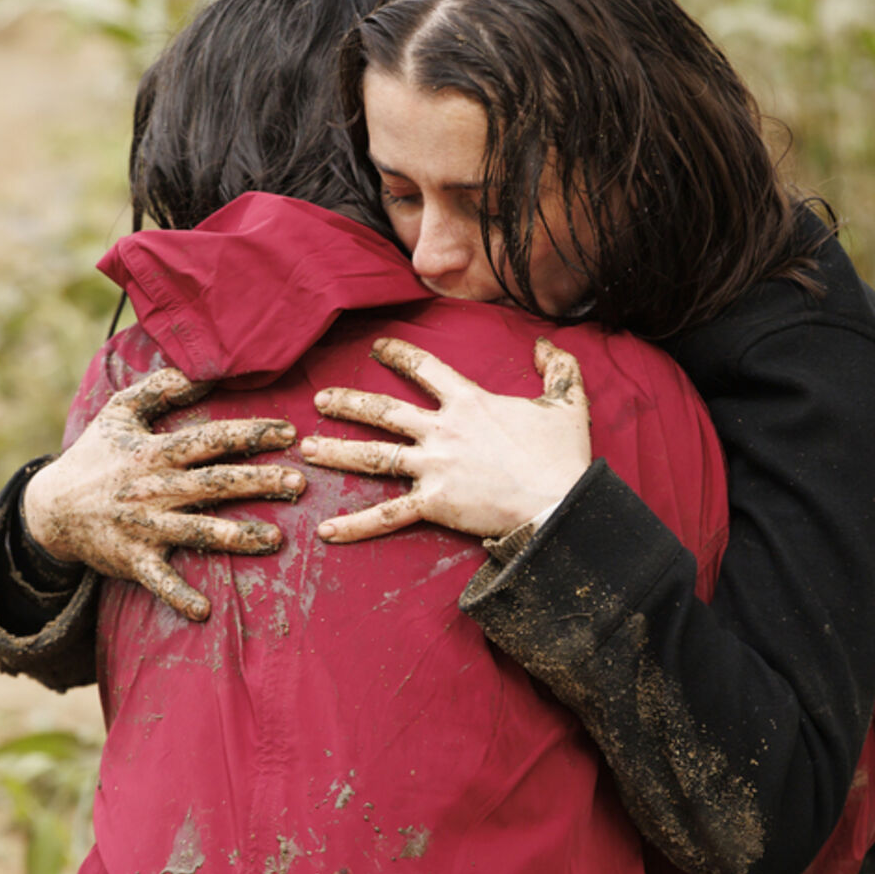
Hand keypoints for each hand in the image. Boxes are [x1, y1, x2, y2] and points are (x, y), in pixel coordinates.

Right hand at [22, 368, 305, 620]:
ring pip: (198, 530)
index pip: (211, 439)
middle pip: (215, 483)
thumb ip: (160, 387)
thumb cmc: (95, 456)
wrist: (49, 509)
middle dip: (258, 482)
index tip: (289, 432)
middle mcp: (155, 488)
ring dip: (237, 536)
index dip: (250, 434)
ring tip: (276, 539)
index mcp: (156, 452)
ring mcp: (145, 527)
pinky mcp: (134, 559)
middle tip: (299, 483)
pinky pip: (160, 580)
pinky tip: (205, 611)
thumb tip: (201, 367)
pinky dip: (179, 595)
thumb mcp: (120, 413)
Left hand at [301, 337, 591, 541]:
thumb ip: (558, 367)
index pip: (424, 367)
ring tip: (307, 448)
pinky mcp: (433, 504)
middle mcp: (442, 430)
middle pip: (383, 411)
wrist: (559, 503)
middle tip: (320, 399)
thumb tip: (544, 343)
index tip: (378, 347)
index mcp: (468, 402)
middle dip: (348, 402)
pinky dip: (355, 525)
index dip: (399, 354)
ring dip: (337, 451)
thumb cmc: (562, 456)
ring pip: (374, 456)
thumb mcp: (567, 402)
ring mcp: (434, 468)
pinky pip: (386, 516)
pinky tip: (326, 530)